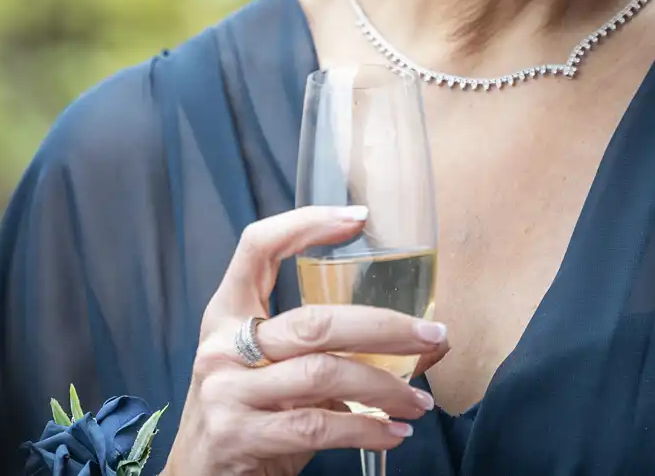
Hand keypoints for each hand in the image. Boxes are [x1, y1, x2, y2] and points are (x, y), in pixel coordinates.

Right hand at [158, 206, 448, 475]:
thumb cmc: (247, 418)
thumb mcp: (280, 375)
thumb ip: (341, 353)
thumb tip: (430, 343)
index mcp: (226, 315)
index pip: (257, 248)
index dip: (304, 224)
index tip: (358, 218)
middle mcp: (222, 346)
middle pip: (314, 322)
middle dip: (384, 327)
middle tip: (432, 335)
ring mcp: (227, 392)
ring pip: (323, 375)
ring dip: (384, 388)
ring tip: (419, 401)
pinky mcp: (240, 437)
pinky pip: (318, 426)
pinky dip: (366, 430)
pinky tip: (393, 433)